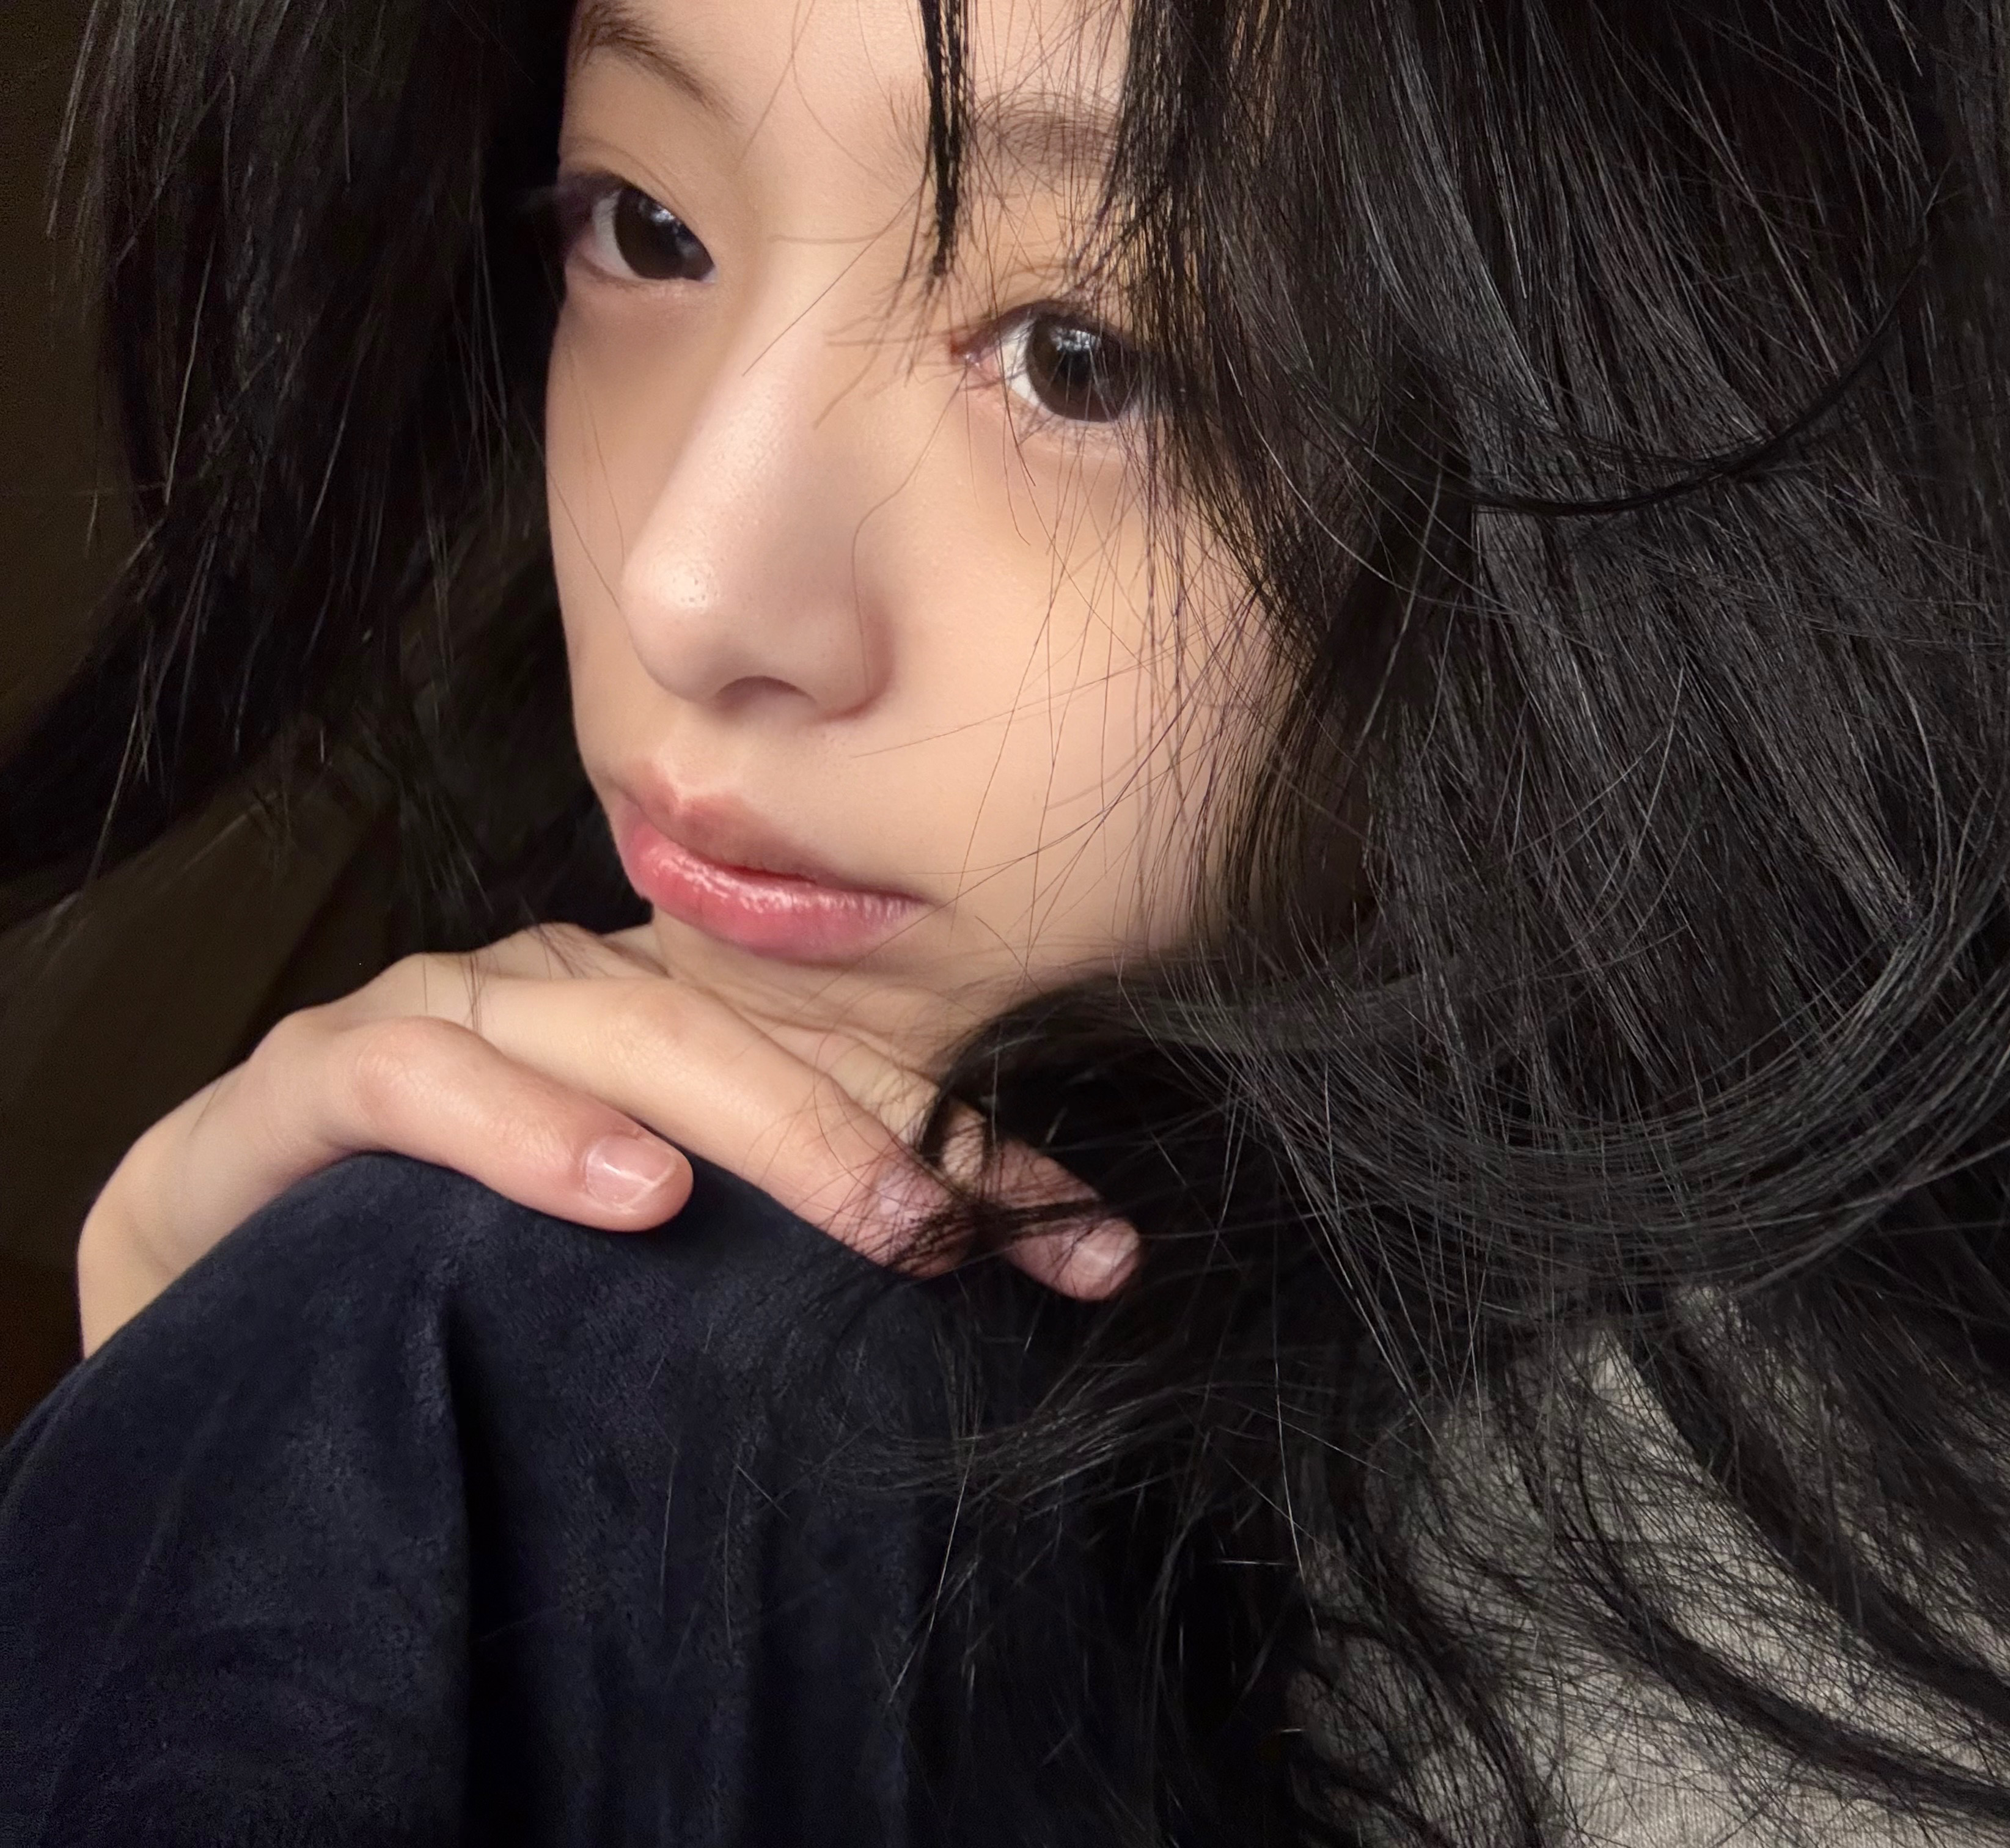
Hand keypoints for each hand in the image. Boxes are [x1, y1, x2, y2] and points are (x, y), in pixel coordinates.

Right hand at [76, 923, 1136, 1352]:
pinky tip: (630, 1190)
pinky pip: (421, 1079)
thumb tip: (983, 1285)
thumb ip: (777, 1246)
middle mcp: (563, 997)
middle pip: (756, 1035)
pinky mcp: (313, 1079)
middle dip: (892, 1132)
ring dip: (763, 1124)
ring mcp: (442, 1022)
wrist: (216, 1272)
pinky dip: (528, 1130)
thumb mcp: (640, 1253)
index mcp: (657, 1024)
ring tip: (879, 1217)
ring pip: (624, 1034)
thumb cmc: (447, 1258)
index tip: (1095, 1244)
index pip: (844, 1065)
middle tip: (990, 1230)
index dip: (975, 1148)